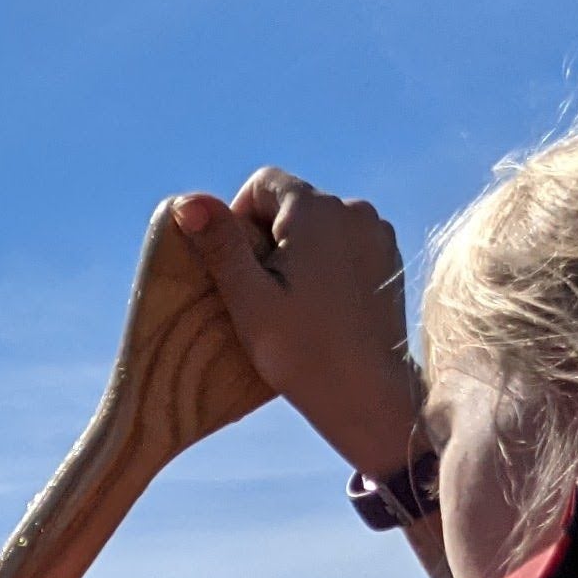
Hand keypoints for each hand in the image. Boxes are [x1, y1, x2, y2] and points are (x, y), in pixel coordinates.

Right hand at [172, 173, 427, 480]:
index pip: (262, 182)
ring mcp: (377, 232)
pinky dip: (327, 262)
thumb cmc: (301, 351)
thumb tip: (187, 201)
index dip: (239, 217)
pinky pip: (345, 242)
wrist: (369, 395)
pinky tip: (322, 306)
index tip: (239, 266)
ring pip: (319, 223)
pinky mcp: (389, 256)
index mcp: (315, 210)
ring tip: (294, 302)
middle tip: (263, 293)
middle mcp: (352, 208)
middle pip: (292, 202)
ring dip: (299, 249)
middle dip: (269, 236)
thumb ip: (220, 245)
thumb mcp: (249, 299)